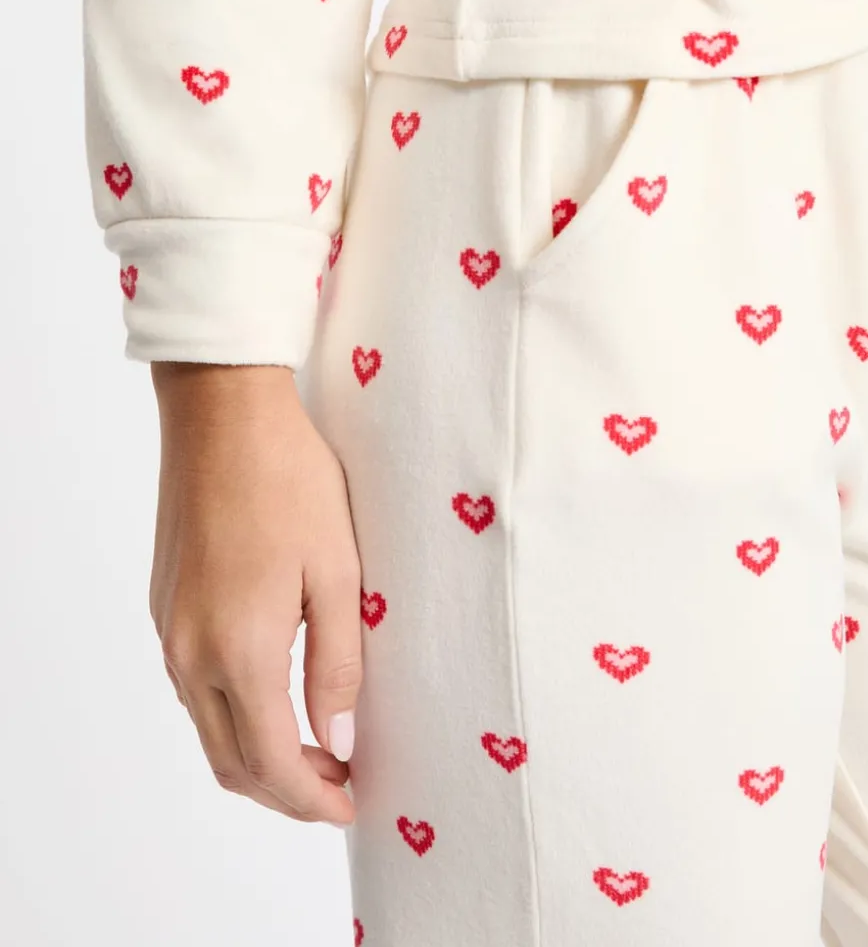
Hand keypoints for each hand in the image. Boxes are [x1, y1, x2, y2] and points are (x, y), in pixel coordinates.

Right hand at [148, 362, 360, 824]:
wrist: (223, 413)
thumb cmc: (290, 480)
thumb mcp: (339, 573)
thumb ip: (339, 665)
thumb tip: (340, 738)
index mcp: (239, 651)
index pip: (272, 763)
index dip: (314, 798)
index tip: (353, 803)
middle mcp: (190, 653)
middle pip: (231, 762)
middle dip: (286, 791)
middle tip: (341, 782)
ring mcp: (170, 629)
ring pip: (207, 729)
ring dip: (257, 754)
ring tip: (317, 743)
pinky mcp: (165, 605)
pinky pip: (193, 687)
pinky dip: (233, 715)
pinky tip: (276, 692)